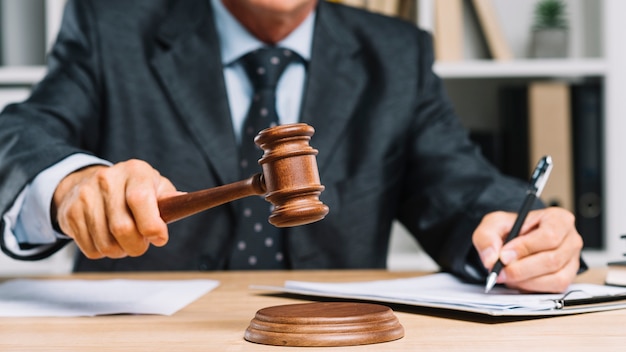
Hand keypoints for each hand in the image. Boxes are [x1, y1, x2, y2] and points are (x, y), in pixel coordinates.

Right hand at [52, 159, 178, 258]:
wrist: (89, 182)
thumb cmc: (133, 189)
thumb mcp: (155, 187)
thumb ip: (169, 198)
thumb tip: (184, 202)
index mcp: (135, 171)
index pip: (140, 199)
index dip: (151, 225)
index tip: (160, 238)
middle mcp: (108, 179)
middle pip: (122, 228)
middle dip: (137, 246)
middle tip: (142, 244)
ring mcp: (86, 195)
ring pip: (106, 244)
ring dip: (120, 251)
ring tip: (125, 241)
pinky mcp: (70, 213)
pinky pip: (91, 249)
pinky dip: (103, 252)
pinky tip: (107, 238)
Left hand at [472, 207, 582, 292]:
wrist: (515, 242)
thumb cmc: (510, 229)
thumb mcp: (494, 224)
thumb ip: (487, 237)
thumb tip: (491, 258)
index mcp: (558, 219)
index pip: (549, 236)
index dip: (525, 248)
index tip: (504, 255)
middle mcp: (571, 240)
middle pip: (552, 260)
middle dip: (521, 269)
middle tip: (500, 271)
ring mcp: (572, 261)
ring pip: (555, 278)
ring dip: (526, 280)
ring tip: (507, 275)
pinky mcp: (568, 278)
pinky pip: (553, 289)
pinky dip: (532, 287)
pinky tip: (517, 280)